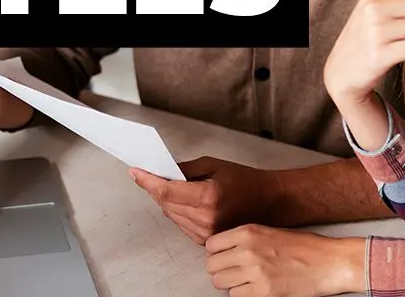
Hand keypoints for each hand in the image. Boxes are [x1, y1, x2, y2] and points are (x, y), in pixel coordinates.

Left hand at [130, 157, 281, 244]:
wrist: (268, 201)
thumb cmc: (245, 181)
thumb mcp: (213, 165)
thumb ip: (185, 169)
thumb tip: (160, 170)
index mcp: (208, 197)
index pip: (166, 191)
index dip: (147, 181)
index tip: (136, 172)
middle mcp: (206, 219)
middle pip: (165, 204)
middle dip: (155, 188)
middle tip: (150, 173)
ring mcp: (206, 233)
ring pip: (171, 215)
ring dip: (165, 200)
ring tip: (172, 185)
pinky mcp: (206, 240)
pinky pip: (180, 224)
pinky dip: (176, 211)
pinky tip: (183, 200)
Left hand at [206, 225, 364, 296]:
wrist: (330, 262)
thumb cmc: (306, 246)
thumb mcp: (270, 231)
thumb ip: (246, 238)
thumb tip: (225, 248)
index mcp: (249, 232)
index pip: (211, 244)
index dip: (216, 252)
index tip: (222, 255)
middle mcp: (248, 251)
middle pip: (212, 265)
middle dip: (220, 268)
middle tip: (231, 270)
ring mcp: (255, 272)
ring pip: (220, 282)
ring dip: (229, 283)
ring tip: (243, 280)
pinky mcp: (264, 292)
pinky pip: (236, 296)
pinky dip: (242, 293)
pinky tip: (253, 288)